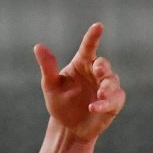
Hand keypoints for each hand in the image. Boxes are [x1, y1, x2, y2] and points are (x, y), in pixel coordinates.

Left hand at [34, 23, 124, 142]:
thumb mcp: (51, 85)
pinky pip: (114, 100)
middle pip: (104, 64)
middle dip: (103, 67)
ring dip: (107, 87)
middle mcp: (96, 73)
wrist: (68, 127)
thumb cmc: (60, 102)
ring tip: (100, 94)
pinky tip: (94, 107)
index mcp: (82, 63)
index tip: (98, 26)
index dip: (93, 36)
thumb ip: (47, 66)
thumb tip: (38, 46)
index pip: (89, 47)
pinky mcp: (113, 103)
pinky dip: (106, 103)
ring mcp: (106, 88)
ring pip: (113, 82)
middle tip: (98, 70)